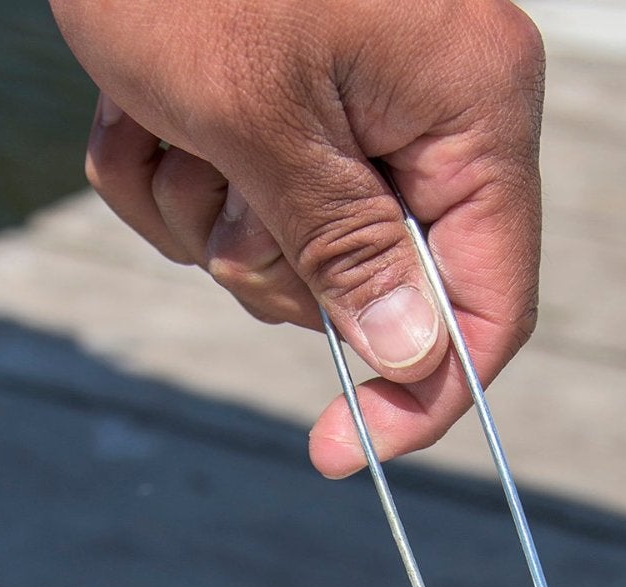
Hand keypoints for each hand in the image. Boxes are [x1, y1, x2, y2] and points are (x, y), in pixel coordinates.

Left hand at [55, 0, 544, 475]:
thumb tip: (417, 357)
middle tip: (219, 191)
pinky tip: (133, 109)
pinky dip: (166, 176)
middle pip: (380, 286)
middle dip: (273, 267)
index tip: (339, 450)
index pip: (491, 301)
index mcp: (470, 99)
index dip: (422, 396)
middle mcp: (433, 102)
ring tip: (162, 123)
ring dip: (201, 216)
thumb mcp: (259, 119)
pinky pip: (229, 200)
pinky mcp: (283, 96)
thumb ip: (346, 250)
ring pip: (289, 252)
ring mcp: (357, 99)